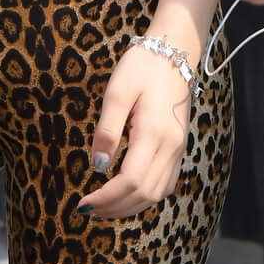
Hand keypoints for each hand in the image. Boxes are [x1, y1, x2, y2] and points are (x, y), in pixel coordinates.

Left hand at [81, 38, 189, 220]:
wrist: (175, 52)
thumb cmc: (142, 67)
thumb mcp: (117, 93)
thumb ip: (107, 130)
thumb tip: (98, 165)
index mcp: (154, 133)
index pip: (130, 180)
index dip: (106, 198)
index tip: (83, 204)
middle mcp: (171, 147)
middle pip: (145, 194)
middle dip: (115, 208)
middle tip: (88, 210)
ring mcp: (178, 149)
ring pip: (157, 194)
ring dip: (130, 207)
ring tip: (104, 208)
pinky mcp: (179, 148)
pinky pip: (165, 184)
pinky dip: (145, 197)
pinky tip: (127, 195)